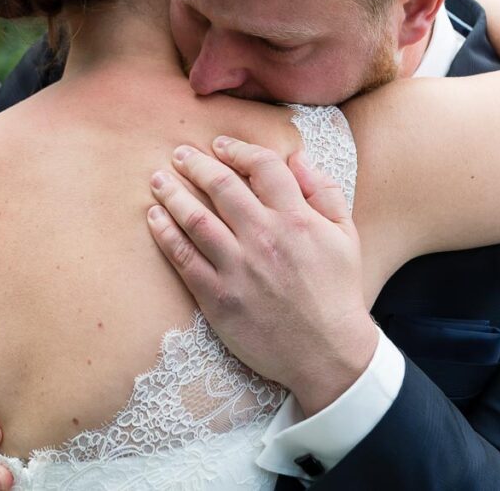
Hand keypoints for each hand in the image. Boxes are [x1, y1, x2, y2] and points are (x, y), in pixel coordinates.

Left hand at [147, 137, 377, 416]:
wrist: (328, 354)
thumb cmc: (337, 292)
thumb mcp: (346, 236)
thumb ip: (324, 192)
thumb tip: (297, 158)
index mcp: (297, 219)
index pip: (262, 167)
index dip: (237, 149)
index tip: (220, 145)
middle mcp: (264, 237)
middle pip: (221, 186)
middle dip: (194, 164)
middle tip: (178, 154)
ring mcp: (238, 268)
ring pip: (194, 218)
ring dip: (171, 194)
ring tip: (157, 181)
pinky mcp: (218, 298)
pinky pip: (183, 258)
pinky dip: (165, 234)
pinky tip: (154, 219)